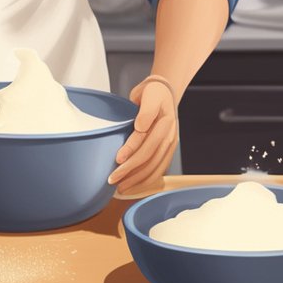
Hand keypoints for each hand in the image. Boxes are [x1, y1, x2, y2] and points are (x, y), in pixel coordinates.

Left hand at [107, 77, 178, 194]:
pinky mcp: (167, 151)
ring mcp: (170, 145)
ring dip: (138, 180)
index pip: (146, 141)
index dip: (131, 151)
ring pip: (155, 168)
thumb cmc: (153, 94)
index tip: (117, 160)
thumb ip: (145, 111)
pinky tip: (135, 186)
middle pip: (149, 159)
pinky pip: (158, 169)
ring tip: (121, 188)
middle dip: (130, 172)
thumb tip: (140, 127)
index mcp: (165, 123)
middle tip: (112, 180)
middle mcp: (170, 137)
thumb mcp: (149, 95)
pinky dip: (147, 180)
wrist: (164, 93)